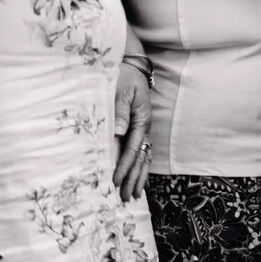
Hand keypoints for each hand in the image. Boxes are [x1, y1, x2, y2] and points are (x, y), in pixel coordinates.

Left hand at [112, 60, 153, 200]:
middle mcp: (144, 126)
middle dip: (134, 179)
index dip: (124, 166)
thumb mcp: (121, 90)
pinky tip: (136, 177)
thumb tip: (118, 133)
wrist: (131, 63)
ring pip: (143, 157)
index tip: (116, 181)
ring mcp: (142, 127)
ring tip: (133, 195)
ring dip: (138, 176)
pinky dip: (139, 166)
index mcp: (141, 119)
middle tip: (126, 198)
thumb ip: (120, 111)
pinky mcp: (137, 126)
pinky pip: (140, 151)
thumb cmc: (124, 75)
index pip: (132, 149)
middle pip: (141, 158)